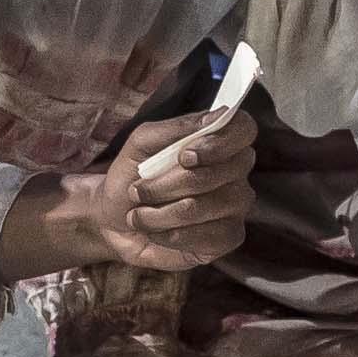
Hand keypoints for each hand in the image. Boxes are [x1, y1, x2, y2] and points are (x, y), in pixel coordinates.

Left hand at [19, 102, 256, 276]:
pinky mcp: (229, 237)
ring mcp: (236, 206)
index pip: (244, 130)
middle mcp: (236, 171)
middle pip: (220, 172)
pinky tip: (156, 232)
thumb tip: (214, 119)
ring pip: (205, 206)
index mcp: (219, 140)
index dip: (218, 143)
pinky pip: (209, 236)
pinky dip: (171, 235)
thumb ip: (176, 128)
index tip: (184, 157)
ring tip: (138, 215)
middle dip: (168, 184)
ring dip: (160, 214)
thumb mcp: (142, 143)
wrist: (113, 220)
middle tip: (137, 191)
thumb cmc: (132, 176)